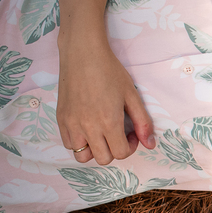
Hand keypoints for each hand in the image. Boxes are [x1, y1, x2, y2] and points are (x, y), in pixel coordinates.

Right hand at [57, 30, 154, 164]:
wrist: (82, 54)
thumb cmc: (110, 71)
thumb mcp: (132, 95)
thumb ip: (142, 122)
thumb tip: (150, 144)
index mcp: (108, 122)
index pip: (121, 153)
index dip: (131, 147)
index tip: (131, 133)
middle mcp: (87, 127)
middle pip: (103, 159)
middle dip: (114, 150)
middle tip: (118, 133)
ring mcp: (71, 124)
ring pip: (82, 156)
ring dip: (95, 150)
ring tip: (101, 133)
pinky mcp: (61, 119)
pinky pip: (68, 144)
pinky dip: (79, 142)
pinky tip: (87, 128)